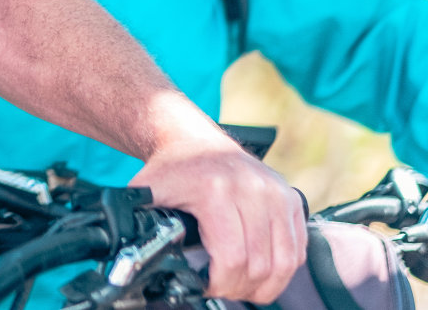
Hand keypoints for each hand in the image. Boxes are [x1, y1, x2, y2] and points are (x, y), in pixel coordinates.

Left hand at [131, 133, 306, 303]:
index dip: (220, 283)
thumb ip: (140, 224)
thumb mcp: (147, 193)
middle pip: (260, 264)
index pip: (232, 257)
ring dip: (267, 285)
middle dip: (241, 288)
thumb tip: (130, 259)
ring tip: (245, 288)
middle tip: (224, 290)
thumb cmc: (170, 169)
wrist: (192, 138)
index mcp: (216, 190)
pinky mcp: (291, 197)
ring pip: (285, 261)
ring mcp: (276, 192)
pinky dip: (284, 268)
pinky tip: (264, 272)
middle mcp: (252, 189)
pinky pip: (297, 247)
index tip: (207, 286)